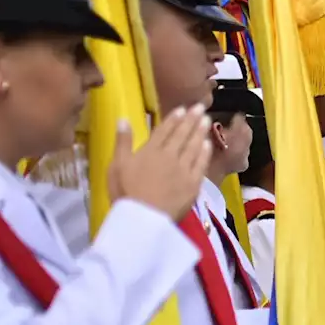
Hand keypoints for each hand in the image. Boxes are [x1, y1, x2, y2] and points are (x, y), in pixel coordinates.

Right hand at [108, 103, 211, 221]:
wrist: (144, 217)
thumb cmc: (126, 192)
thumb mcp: (116, 165)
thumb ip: (122, 142)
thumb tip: (123, 119)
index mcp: (150, 151)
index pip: (164, 130)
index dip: (174, 119)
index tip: (182, 109)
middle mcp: (170, 156)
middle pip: (182, 135)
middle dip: (191, 119)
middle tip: (200, 107)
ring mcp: (184, 169)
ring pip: (194, 146)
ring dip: (200, 132)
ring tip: (205, 120)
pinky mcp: (194, 183)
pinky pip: (201, 164)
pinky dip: (204, 152)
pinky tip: (207, 144)